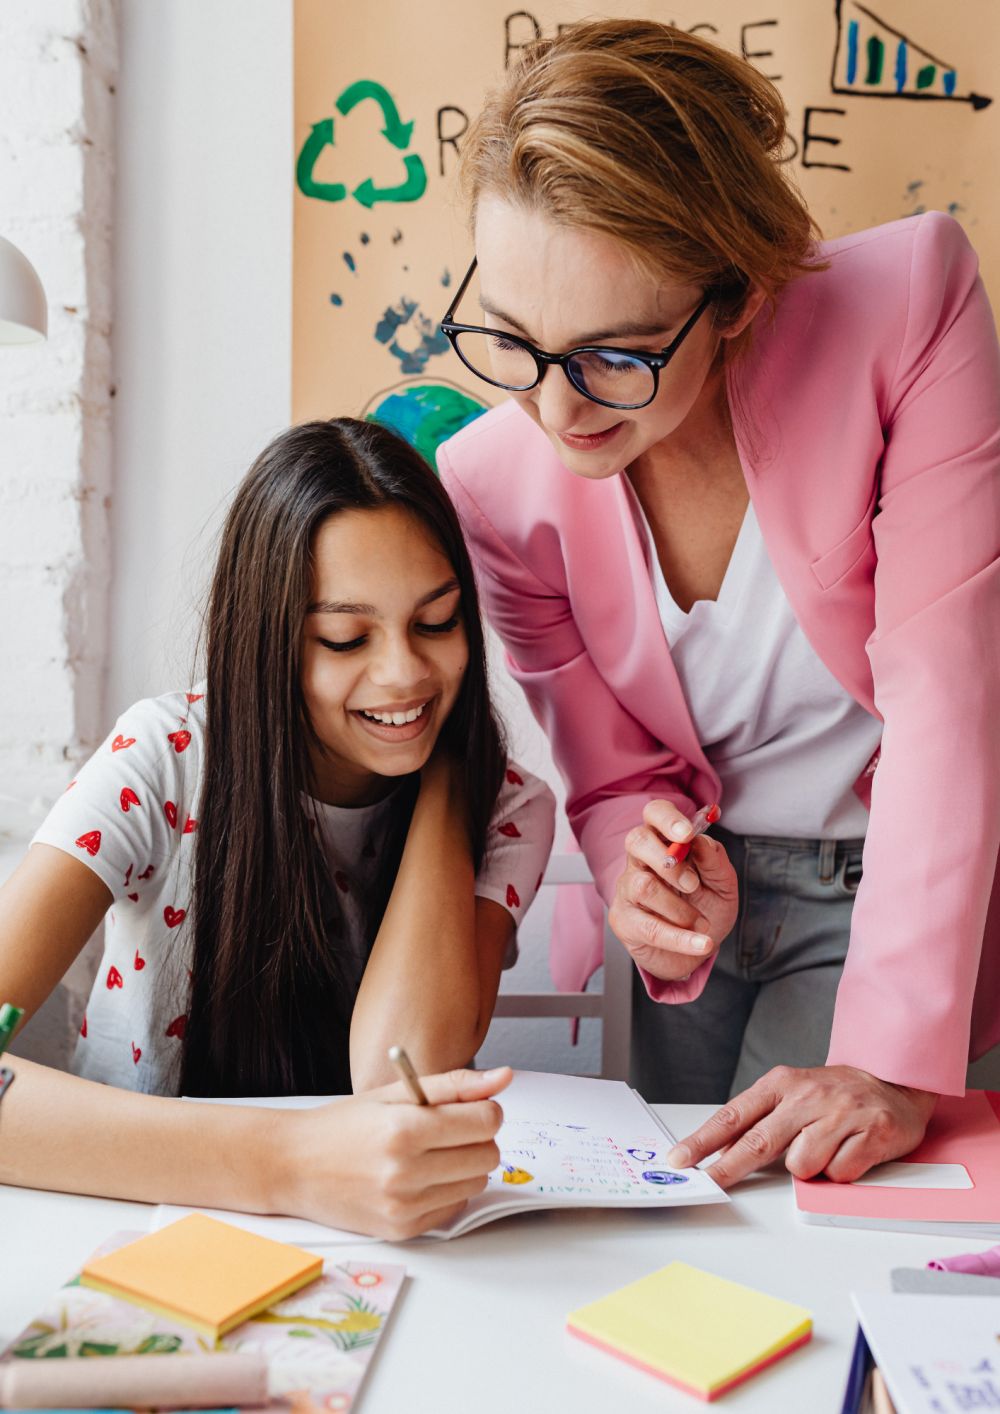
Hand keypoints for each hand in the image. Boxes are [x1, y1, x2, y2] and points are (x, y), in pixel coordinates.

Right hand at [276, 1066, 510, 1239]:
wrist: (293, 1165)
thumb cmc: (344, 1125)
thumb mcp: (395, 1092)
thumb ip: (454, 1085)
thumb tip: (504, 1078)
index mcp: (405, 1128)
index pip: (485, 1122)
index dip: (487, 1111)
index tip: (473, 1109)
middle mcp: (405, 1172)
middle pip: (487, 1156)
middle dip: (479, 1139)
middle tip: (450, 1131)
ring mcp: (404, 1206)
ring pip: (476, 1184)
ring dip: (465, 1166)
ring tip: (432, 1154)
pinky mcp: (402, 1230)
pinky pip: (454, 1209)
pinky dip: (447, 1191)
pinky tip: (420, 1177)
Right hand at [608, 800, 737, 982]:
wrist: (697, 950)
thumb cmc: (707, 909)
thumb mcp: (723, 884)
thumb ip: (714, 861)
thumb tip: (701, 840)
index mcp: (665, 843)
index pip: (655, 814)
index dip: (667, 818)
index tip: (687, 833)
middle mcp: (641, 861)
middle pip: (637, 841)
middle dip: (667, 860)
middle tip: (693, 884)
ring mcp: (628, 890)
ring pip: (643, 886)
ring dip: (680, 909)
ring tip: (701, 923)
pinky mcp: (624, 920)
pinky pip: (649, 927)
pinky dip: (680, 938)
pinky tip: (700, 943)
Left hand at [666, 1064, 937, 1187]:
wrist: (895, 1083)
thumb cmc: (835, 1095)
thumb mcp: (793, 1094)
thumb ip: (763, 1120)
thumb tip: (723, 1153)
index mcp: (782, 1083)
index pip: (734, 1116)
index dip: (704, 1140)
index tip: (680, 1158)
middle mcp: (808, 1095)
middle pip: (758, 1143)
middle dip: (728, 1169)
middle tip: (708, 1184)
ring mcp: (841, 1113)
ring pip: (802, 1165)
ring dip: (809, 1167)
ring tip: (826, 1147)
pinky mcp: (872, 1132)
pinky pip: (840, 1173)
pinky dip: (841, 1171)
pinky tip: (850, 1149)